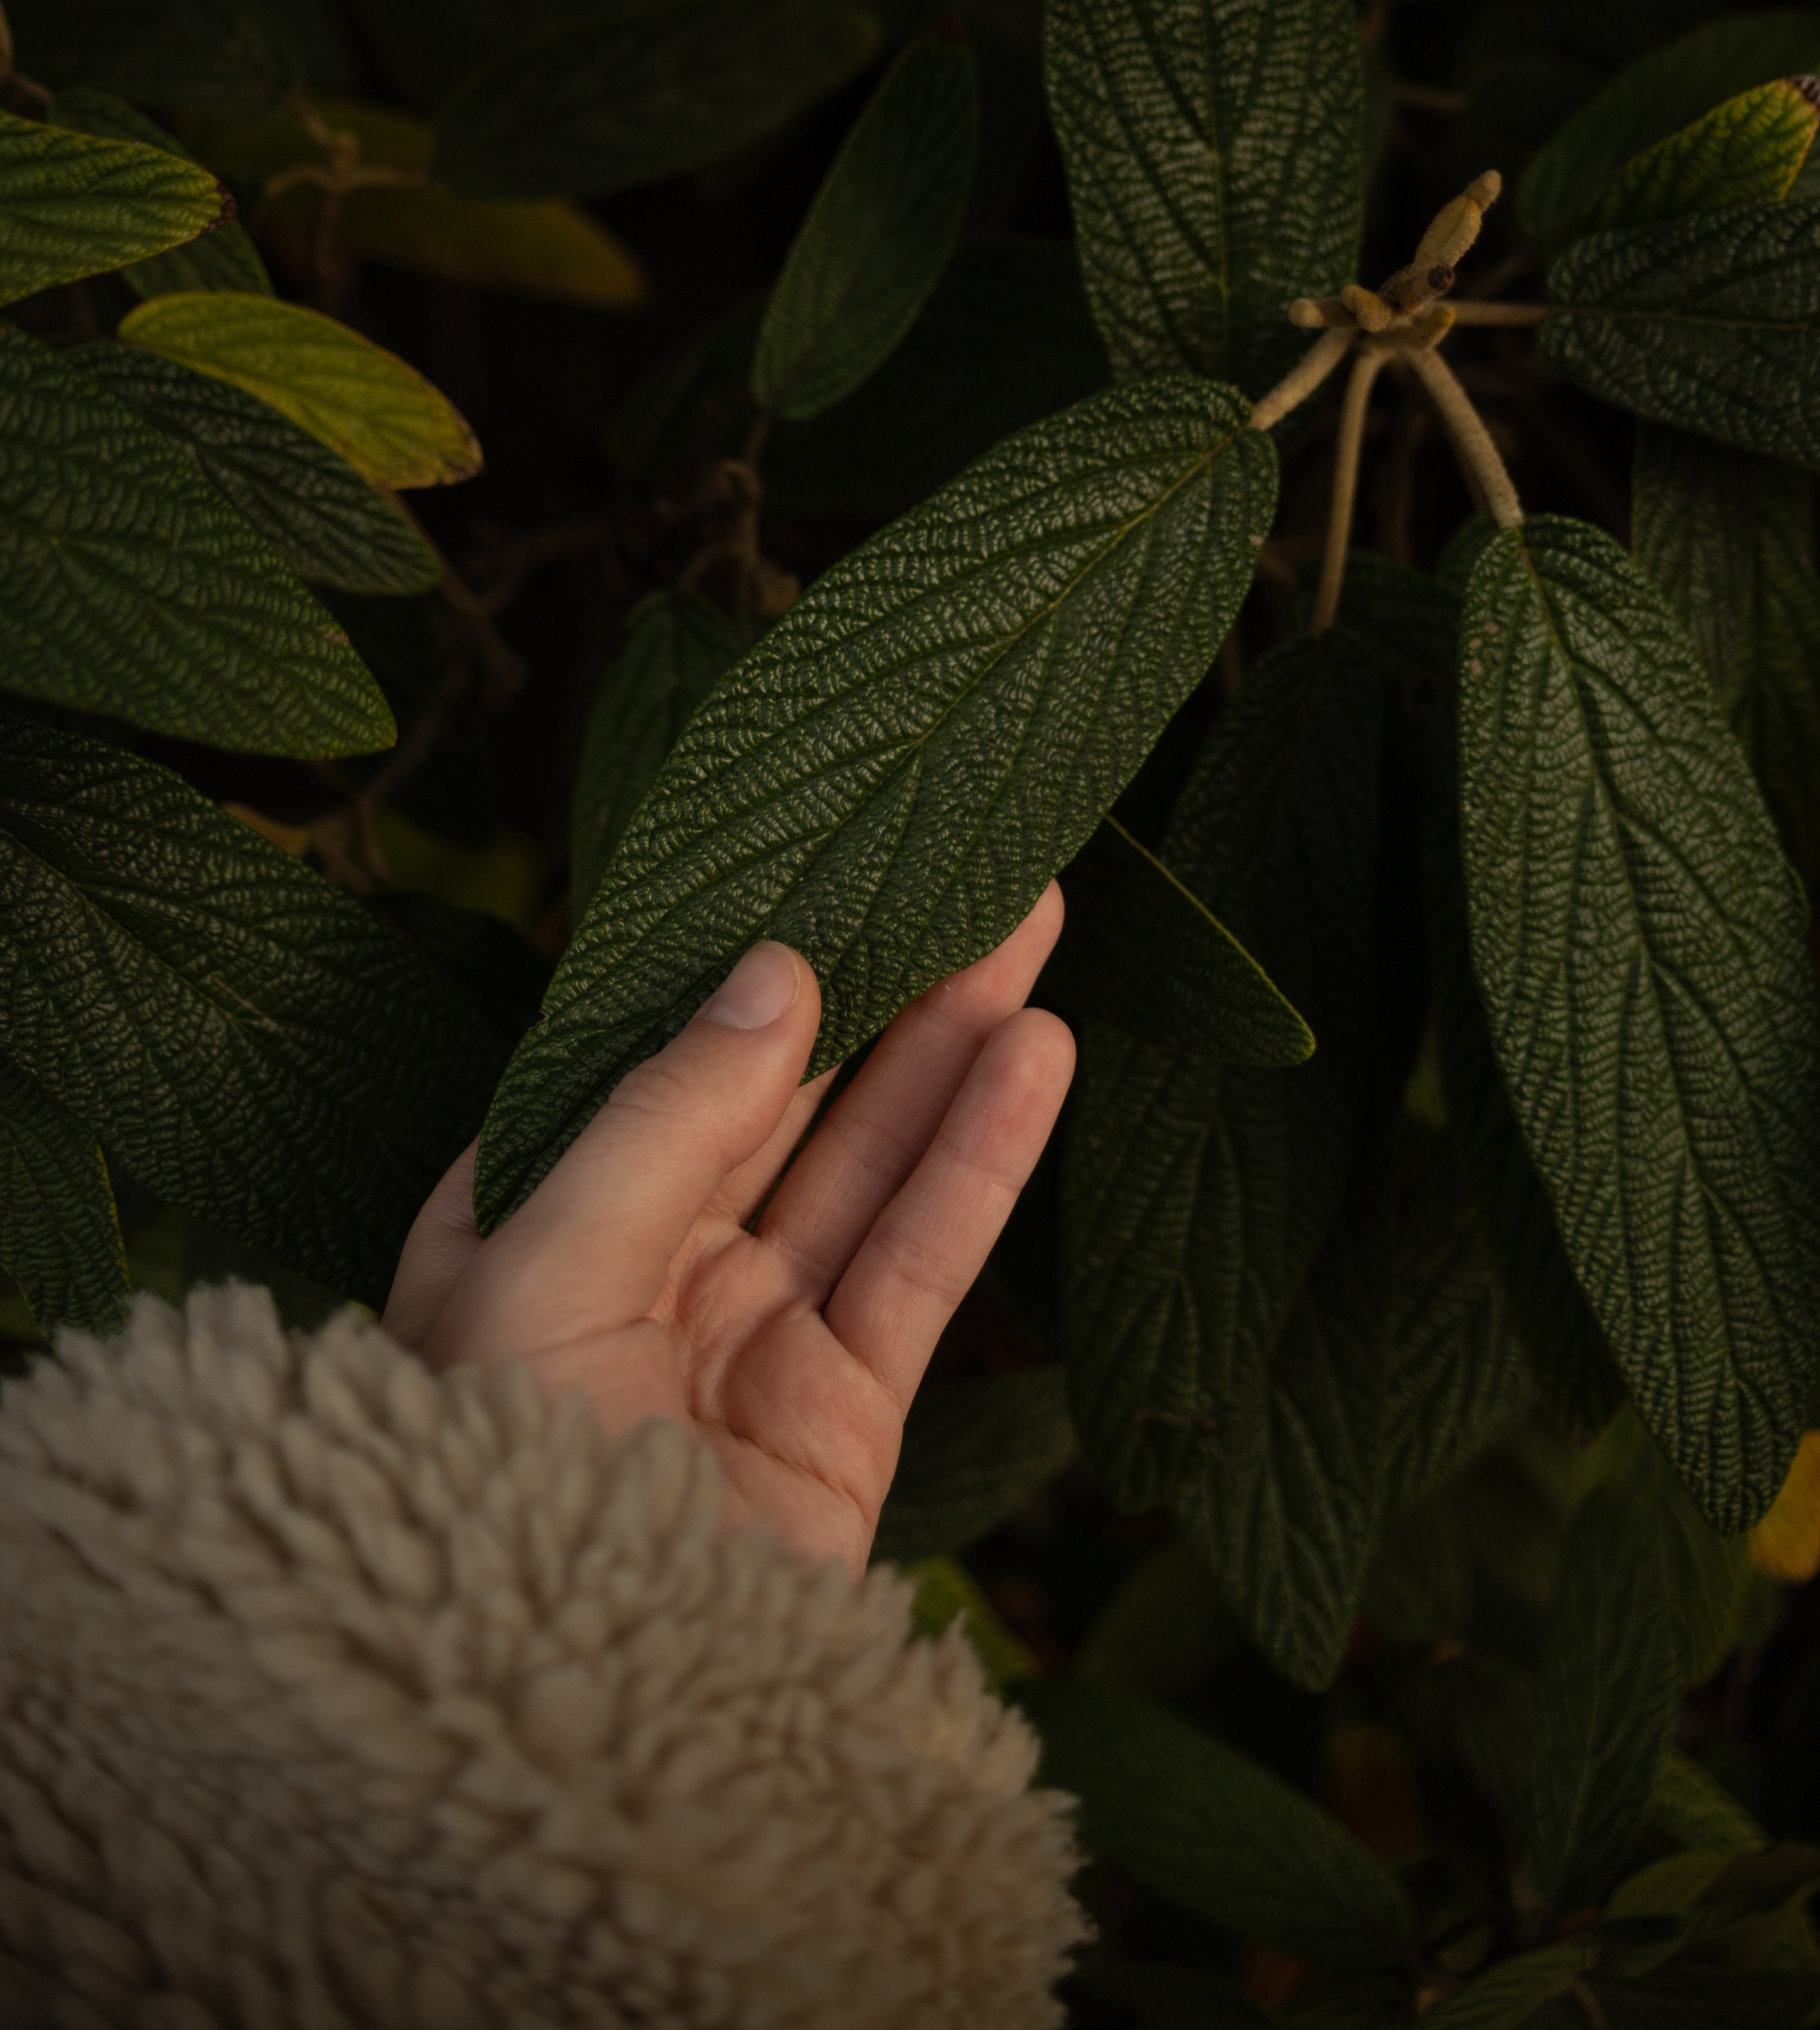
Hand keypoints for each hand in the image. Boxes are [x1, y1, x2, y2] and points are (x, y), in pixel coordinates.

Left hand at [382, 887, 1073, 1576]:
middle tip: (967, 864)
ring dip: (950, 1043)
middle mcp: (640, 1269)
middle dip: (873, 979)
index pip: (648, 1058)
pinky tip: (1036, 1055)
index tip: (829, 856)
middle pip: (778, 1095)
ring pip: (865, 1162)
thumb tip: (773, 973)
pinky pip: (919, 1261)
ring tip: (1029, 921)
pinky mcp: (840, 1417)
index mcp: (526, 1222)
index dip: (744, 958)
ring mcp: (746, 1342)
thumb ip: (661, 1119)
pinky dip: (981, 1157)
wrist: (551, 1735)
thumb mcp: (536, 1271)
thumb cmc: (486, 1492)